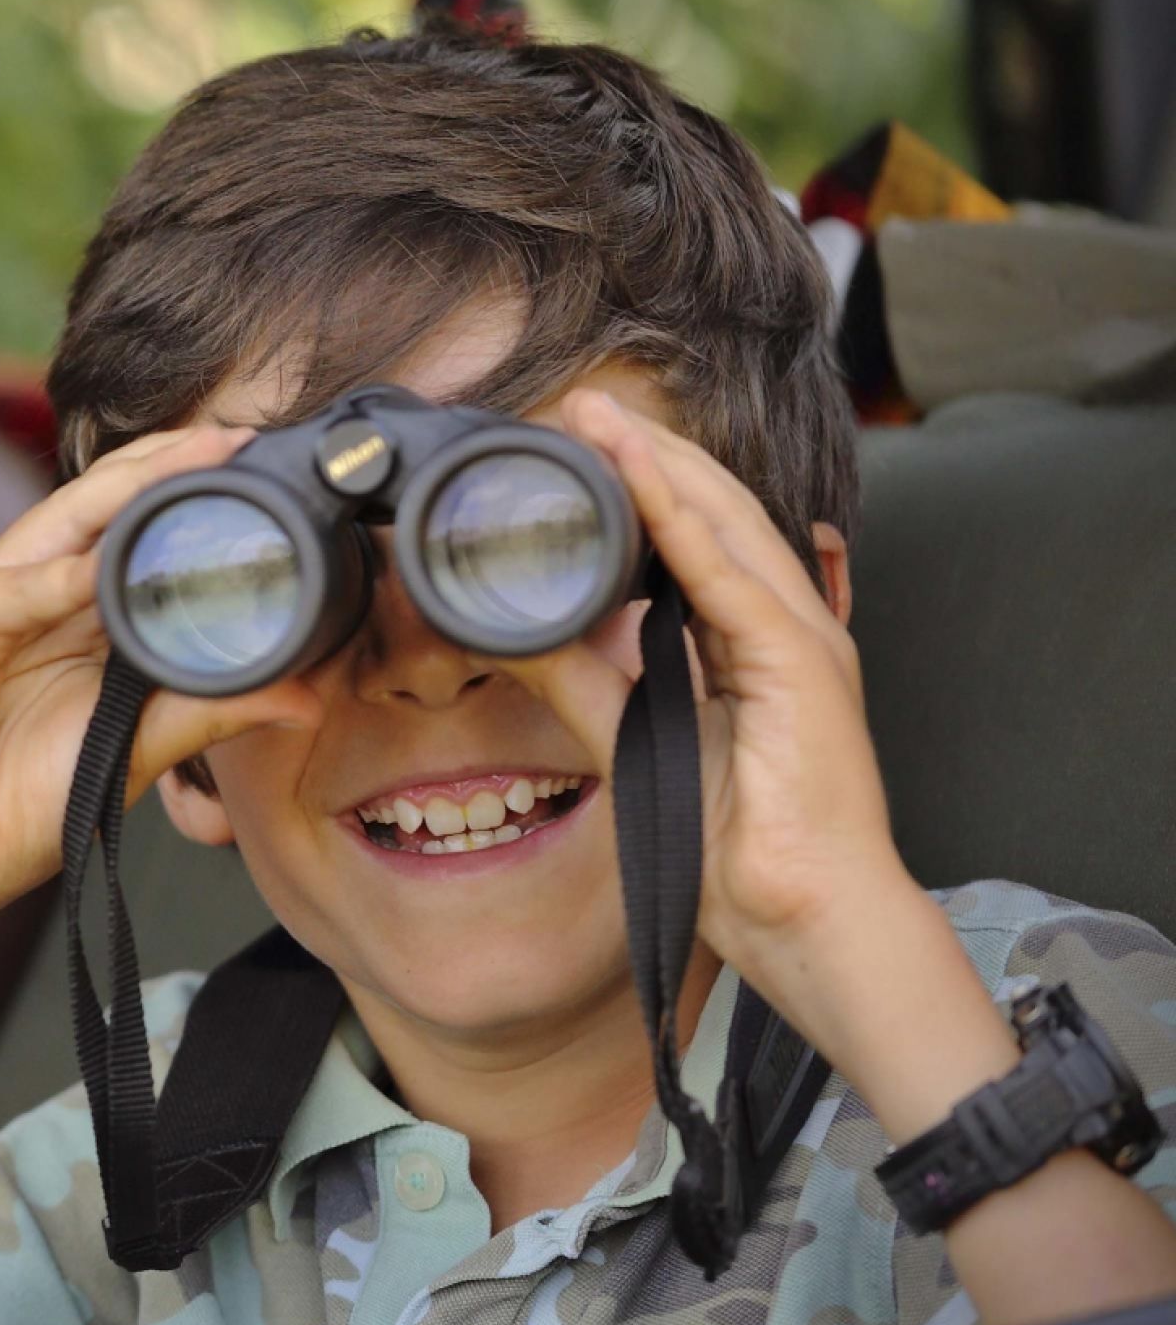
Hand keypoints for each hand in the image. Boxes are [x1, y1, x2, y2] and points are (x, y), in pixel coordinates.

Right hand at [0, 423, 323, 940]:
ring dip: (121, 492)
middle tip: (236, 438)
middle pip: (102, 505)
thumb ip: (208, 711)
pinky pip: (5, 592)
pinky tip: (92, 573)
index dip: (194, 495)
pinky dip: (50, 581)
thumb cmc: (17, 802)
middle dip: (168, 466)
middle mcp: (39, 591)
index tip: (263, 471)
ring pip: (59, 524)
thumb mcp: (135, 750)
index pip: (138, 529)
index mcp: (80, 611)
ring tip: (186, 462)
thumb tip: (303, 698)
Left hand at [504, 390, 930, 1054]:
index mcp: (755, 642)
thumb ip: (588, 681)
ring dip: (659, 463)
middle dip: (646, 454)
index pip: (695, 540)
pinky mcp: (801, 663)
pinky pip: (731, 575)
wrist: (805, 916)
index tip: (575, 446)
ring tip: (597, 415)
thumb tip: (520, 633)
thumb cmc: (741, 845)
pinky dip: (684, 521)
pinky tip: (644, 477)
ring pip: (724, 525)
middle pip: (712, 514)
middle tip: (576, 407)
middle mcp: (786, 626)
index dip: (640, 486)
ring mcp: (803, 638)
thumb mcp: (639, 741)